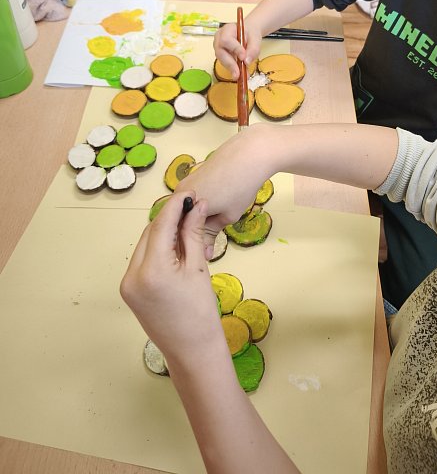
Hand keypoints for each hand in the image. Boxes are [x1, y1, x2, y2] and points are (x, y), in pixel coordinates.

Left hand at [120, 192, 222, 364]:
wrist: (192, 349)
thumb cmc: (201, 311)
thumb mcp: (198, 267)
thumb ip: (192, 233)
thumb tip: (195, 205)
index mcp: (152, 270)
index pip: (160, 226)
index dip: (174, 206)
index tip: (188, 194)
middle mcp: (132, 275)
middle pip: (149, 234)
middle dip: (168, 219)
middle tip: (190, 209)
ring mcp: (127, 284)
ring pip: (144, 246)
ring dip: (162, 234)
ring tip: (185, 227)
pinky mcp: (128, 291)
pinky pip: (142, 260)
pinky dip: (156, 250)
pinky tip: (174, 247)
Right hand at [174, 127, 271, 255]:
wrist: (250, 154)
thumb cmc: (239, 187)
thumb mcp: (227, 216)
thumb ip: (210, 235)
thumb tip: (204, 255)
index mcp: (184, 204)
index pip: (176, 232)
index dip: (186, 244)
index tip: (198, 252)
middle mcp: (180, 191)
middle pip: (180, 218)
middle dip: (191, 231)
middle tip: (208, 240)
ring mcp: (188, 180)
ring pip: (188, 206)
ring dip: (197, 217)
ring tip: (216, 222)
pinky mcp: (197, 173)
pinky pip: (194, 195)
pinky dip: (202, 204)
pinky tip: (218, 205)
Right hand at [213, 21, 262, 80]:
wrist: (248, 33)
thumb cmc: (250, 33)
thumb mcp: (255, 38)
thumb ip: (253, 49)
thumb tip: (246, 62)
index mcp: (227, 30)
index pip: (226, 40)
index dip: (234, 49)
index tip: (243, 57)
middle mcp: (219, 38)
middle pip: (220, 52)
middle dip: (230, 64)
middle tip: (238, 74)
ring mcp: (218, 47)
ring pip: (222, 60)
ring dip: (231, 68)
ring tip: (241, 76)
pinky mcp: (221, 55)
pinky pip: (225, 63)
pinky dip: (233, 69)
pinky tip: (240, 74)